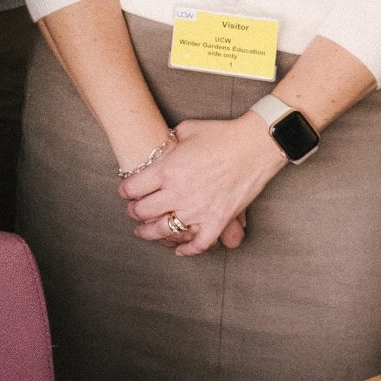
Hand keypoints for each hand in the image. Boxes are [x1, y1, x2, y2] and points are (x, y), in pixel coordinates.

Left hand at [119, 116, 279, 257]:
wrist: (255, 145)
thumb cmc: (221, 134)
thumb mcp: (185, 130)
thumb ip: (169, 140)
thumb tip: (162, 143)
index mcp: (166, 170)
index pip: (131, 188)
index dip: (124, 191)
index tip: (125, 192)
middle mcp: (178, 192)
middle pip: (143, 211)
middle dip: (133, 212)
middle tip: (133, 211)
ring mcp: (198, 209)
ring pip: (164, 230)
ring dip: (150, 233)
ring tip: (144, 232)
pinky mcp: (219, 220)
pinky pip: (199, 243)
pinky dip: (187, 249)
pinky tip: (179, 250)